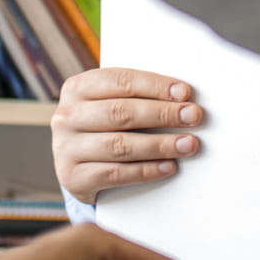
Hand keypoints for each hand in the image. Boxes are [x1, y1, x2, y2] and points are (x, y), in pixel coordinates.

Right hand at [51, 67, 204, 205]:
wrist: (76, 165)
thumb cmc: (104, 126)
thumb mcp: (110, 103)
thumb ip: (137, 97)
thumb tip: (182, 97)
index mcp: (78, 88)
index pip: (120, 81)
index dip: (155, 86)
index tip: (185, 93)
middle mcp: (66, 116)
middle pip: (121, 112)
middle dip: (162, 114)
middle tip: (193, 116)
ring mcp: (66, 148)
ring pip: (119, 145)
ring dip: (160, 145)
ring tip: (188, 144)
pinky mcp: (72, 178)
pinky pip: (115, 174)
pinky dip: (146, 170)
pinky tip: (169, 166)